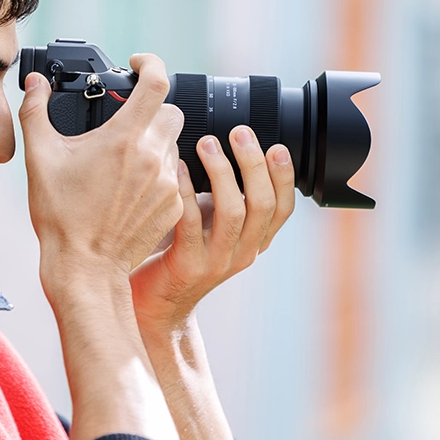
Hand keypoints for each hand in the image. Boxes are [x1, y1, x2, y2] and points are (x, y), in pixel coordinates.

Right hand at [19, 54, 185, 292]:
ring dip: (155, 143)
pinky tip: (131, 189)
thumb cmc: (61, 216)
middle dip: (151, 109)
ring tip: (124, 161)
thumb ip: (35, 112)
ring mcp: (168, 183)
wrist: (85, 267)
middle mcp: (153, 156)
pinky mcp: (174, 205)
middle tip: (127, 121)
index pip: (156, 82)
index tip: (137, 65)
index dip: (149, 63)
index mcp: (124, 138)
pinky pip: (174, 176)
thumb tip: (35, 84)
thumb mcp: (40, 158)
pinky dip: (158, 173)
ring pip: (173, 144)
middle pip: (170, 110)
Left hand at [130, 126, 295, 327]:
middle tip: (239, 134)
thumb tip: (230, 148)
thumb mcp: (214, 228)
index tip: (276, 146)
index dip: (284, 177)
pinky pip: (191, 221)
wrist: (156, 305)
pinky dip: (186, 190)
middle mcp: (241, 253)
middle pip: (261, 205)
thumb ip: (227, 199)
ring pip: (232, 211)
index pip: (282, 209)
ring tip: (207, 143)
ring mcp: (216, 261)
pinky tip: (176, 167)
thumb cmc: (181, 256)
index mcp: (254, 243)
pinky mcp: (187, 265)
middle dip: (253, 164)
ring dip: (221, 172)